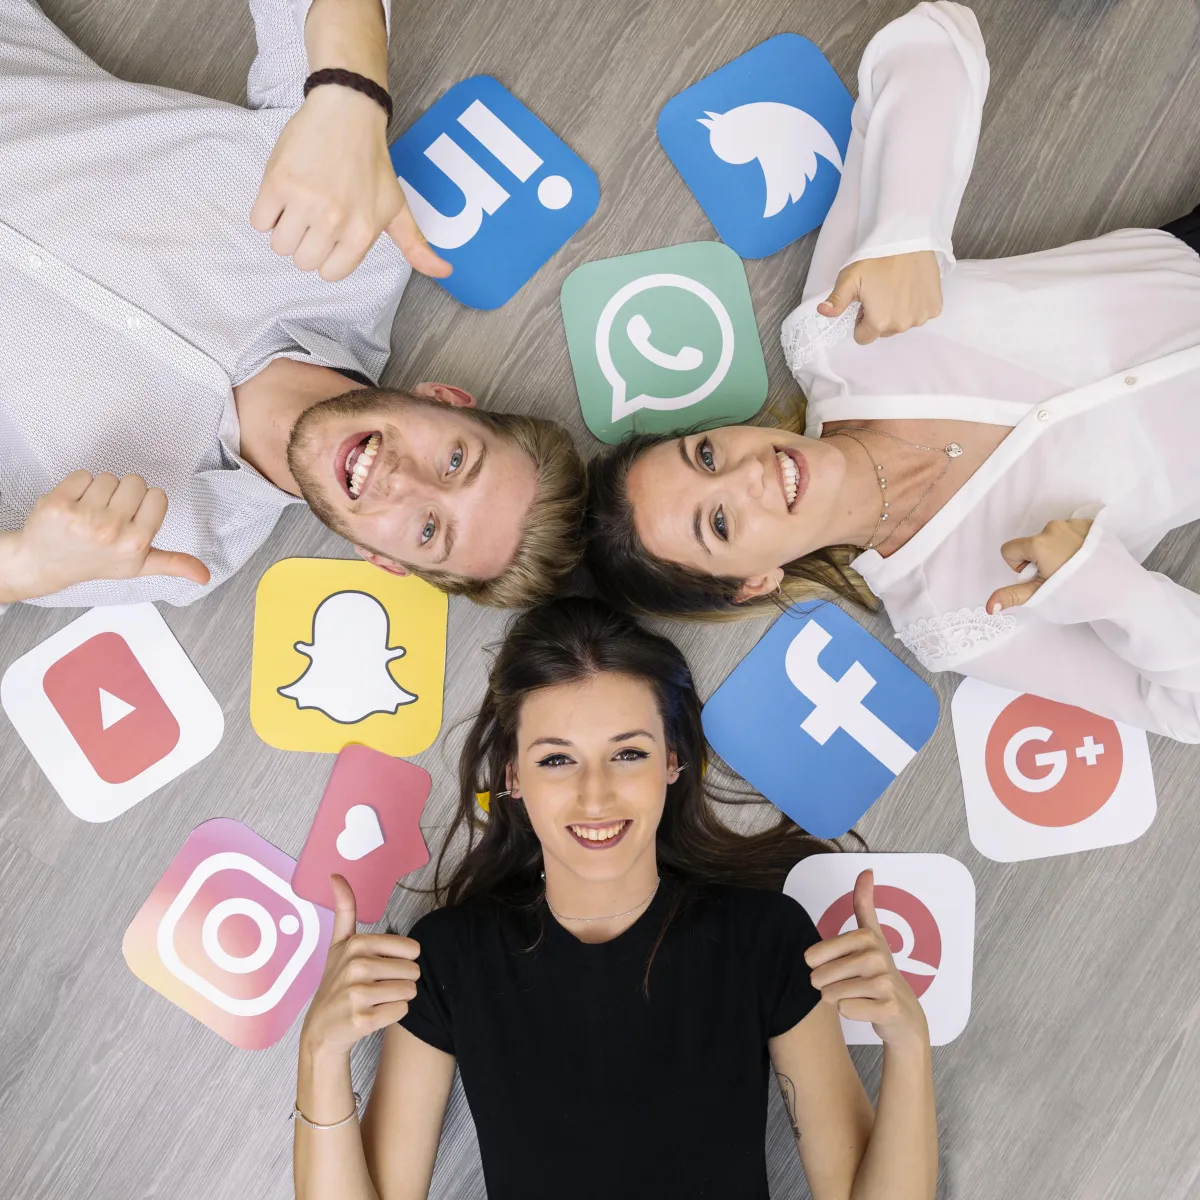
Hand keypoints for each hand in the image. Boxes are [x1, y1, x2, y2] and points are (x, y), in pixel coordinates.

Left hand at [3, 471, 209, 601]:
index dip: (145, 504)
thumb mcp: (137, 566)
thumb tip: (205, 575)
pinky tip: (72, 506)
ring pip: (108, 477)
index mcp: (136, 543)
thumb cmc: (94, 562)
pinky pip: (82, 475)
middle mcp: (112, 531)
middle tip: (108, 515)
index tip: (131, 518)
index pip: (157, 496)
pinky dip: (77, 486)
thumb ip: (173, 564)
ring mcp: (84, 517)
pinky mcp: (59, 503)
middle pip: (135, 481)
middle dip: (123, 494)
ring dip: (99, 491)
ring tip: (88, 513)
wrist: (43, 564)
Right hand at [250, 86, 450, 282]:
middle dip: (306, 245)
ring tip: (299, 206)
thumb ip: (416, 246)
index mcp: (362, 232)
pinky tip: (283, 196)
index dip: (327, 257)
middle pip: (303, 262)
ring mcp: (304, 201)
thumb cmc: (372, 163)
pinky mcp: (278, 182)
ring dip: (285, 231)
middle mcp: (334, 220)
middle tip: (315, 217)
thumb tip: (446, 272)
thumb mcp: (398, 207)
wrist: (348, 111)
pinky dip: (266, 214)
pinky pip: (259, 221)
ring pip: (279, 245)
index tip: (331, 235)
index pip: (330, 273)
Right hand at [299, 875, 420, 1058]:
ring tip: (375, 1000)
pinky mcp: (362, 1020)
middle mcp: (355, 966)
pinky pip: (402, 1010)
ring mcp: (357, 994)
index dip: (402, 960)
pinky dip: (393, 1014)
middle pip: (413, 971)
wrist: (321, 1030)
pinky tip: (373, 1014)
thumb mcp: (338, 944)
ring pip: (410, 990)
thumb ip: (344, 909)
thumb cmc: (337, 983)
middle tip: (377, 987)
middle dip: (401, 980)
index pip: (411, 949)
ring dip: (398, 997)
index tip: (379, 966)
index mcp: (356, 944)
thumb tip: (336, 875)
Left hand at [804, 870, 928, 1048]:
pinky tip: (866, 1009)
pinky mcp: (888, 1008)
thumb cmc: (879, 974)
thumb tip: (867, 869)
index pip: (813, 955)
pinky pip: (845, 1010)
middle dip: (827, 986)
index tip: (840, 966)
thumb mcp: (872, 936)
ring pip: (830, 995)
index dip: (817, 966)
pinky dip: (850, 1013)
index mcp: (866, 937)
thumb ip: (864, 904)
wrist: (904, 1015)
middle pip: (820, 977)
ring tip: (858, 996)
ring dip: (838, 1000)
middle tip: (849, 985)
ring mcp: (884, 983)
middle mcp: (877, 956)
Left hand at [818, 251, 941, 344]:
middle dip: (880, 317)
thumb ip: (837, 300)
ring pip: (902, 323)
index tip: (865, 303)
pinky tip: (911, 287)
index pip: (864, 338)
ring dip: (898, 311)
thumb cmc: (876, 258)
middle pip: (884, 332)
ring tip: (896, 287)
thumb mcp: (850, 278)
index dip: (861, 321)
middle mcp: (902, 324)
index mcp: (880, 322)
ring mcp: (921, 317)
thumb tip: (822, 312)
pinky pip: (920, 314)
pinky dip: (915, 305)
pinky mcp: (934, 307)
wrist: (908, 237)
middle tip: (881, 292)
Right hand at [986, 518, 1092, 613]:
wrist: (1125, 590)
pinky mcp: (1092, 524)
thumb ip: (1012, 596)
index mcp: (1038, 543)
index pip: (1009, 549)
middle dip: (1039, 559)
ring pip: (1051, 537)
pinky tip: (1086, 560)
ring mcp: (1074, 524)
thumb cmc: (1080, 595)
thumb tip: (989, 606)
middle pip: (1032, 543)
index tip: (1039, 577)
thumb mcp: (1042, 596)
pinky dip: (1074, 544)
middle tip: (1060, 576)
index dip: (1020, 567)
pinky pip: (1071, 532)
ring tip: (1076, 569)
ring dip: (1057, 551)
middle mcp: (1054, 527)